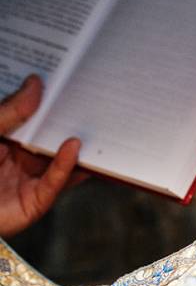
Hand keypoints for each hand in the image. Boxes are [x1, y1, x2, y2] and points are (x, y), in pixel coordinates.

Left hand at [0, 75, 83, 236]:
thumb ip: (9, 112)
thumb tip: (35, 84)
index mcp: (3, 140)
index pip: (31, 118)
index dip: (49, 102)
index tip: (69, 82)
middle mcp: (17, 159)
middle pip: (51, 138)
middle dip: (71, 122)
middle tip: (92, 101)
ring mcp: (26, 181)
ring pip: (59, 162)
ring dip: (78, 146)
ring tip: (96, 125)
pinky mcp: (34, 203)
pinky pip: (53, 183)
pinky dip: (66, 165)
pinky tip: (73, 147)